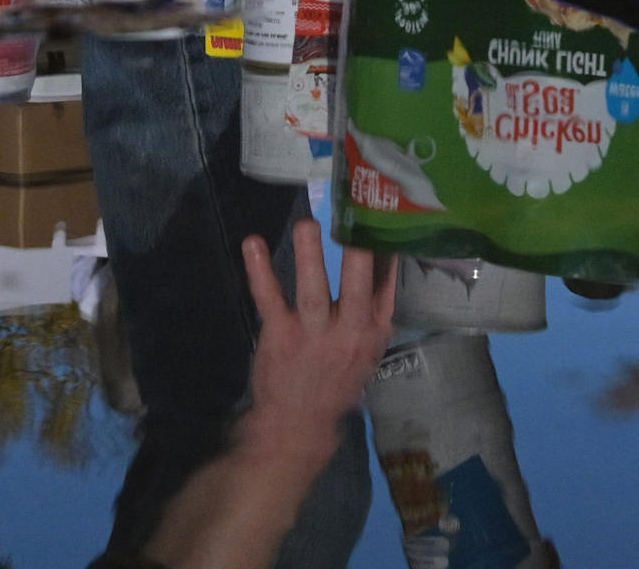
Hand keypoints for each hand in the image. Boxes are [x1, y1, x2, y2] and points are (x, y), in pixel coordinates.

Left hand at [236, 228, 399, 443]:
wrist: (300, 425)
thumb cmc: (337, 378)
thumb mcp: (368, 348)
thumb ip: (375, 305)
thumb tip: (382, 252)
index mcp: (374, 330)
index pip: (386, 285)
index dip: (385, 249)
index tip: (383, 212)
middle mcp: (349, 331)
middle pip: (356, 285)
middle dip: (357, 251)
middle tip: (355, 213)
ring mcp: (313, 334)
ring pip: (313, 291)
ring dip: (309, 257)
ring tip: (307, 225)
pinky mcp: (281, 336)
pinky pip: (270, 299)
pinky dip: (260, 272)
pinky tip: (252, 244)